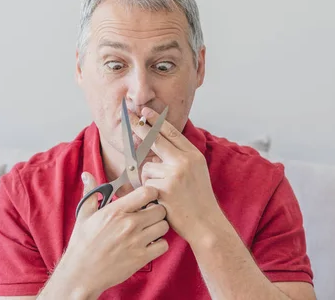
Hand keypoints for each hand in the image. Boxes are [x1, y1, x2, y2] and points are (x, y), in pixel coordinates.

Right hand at [56, 172, 168, 296]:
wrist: (81, 273)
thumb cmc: (82, 243)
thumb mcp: (84, 214)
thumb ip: (91, 192)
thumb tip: (87, 174)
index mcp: (116, 210)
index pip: (147, 192)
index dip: (150, 193)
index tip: (146, 198)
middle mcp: (129, 224)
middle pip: (160, 209)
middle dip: (156, 209)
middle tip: (149, 214)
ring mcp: (137, 241)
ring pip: (164, 226)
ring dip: (159, 226)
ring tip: (149, 229)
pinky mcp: (141, 258)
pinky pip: (163, 245)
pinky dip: (159, 244)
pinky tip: (149, 243)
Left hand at [129, 107, 222, 243]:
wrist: (205, 223)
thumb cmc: (198, 199)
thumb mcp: (196, 171)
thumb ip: (179, 157)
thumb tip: (156, 146)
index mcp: (193, 155)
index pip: (171, 132)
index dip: (156, 120)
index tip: (144, 111)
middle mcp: (184, 161)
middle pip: (156, 140)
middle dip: (140, 128)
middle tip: (129, 116)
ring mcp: (174, 174)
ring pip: (147, 166)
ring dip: (149, 178)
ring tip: (165, 191)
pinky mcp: (164, 188)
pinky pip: (146, 182)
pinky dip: (149, 191)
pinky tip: (163, 199)